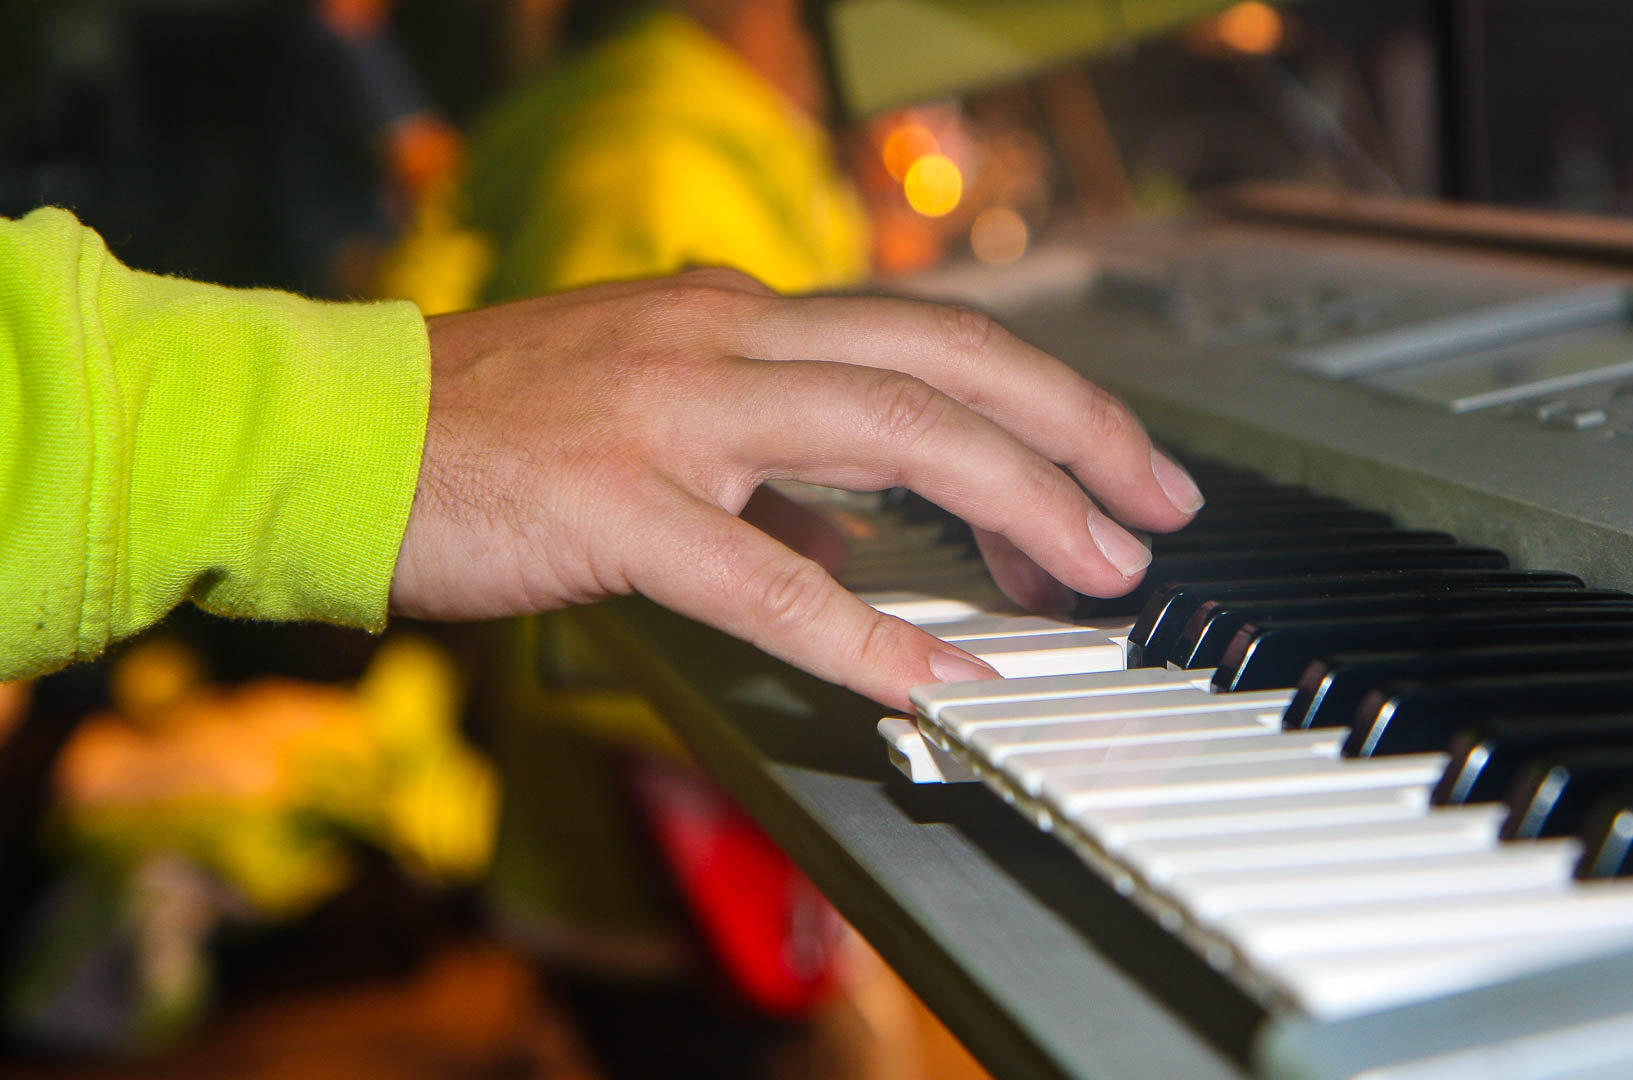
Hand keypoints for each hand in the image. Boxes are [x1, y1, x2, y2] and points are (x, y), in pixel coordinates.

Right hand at [391, 269, 1203, 708]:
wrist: (340, 432)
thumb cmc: (497, 430)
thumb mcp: (658, 413)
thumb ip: (769, 466)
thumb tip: (863, 540)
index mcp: (740, 315)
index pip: (932, 338)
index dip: (1044, 399)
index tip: (1118, 467)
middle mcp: (725, 338)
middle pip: (948, 360)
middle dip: (1075, 431)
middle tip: (1159, 509)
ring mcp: (672, 413)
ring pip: (889, 432)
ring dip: (1014, 502)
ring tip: (1093, 575)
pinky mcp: (614, 503)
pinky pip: (765, 573)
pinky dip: (866, 627)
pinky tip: (936, 676)